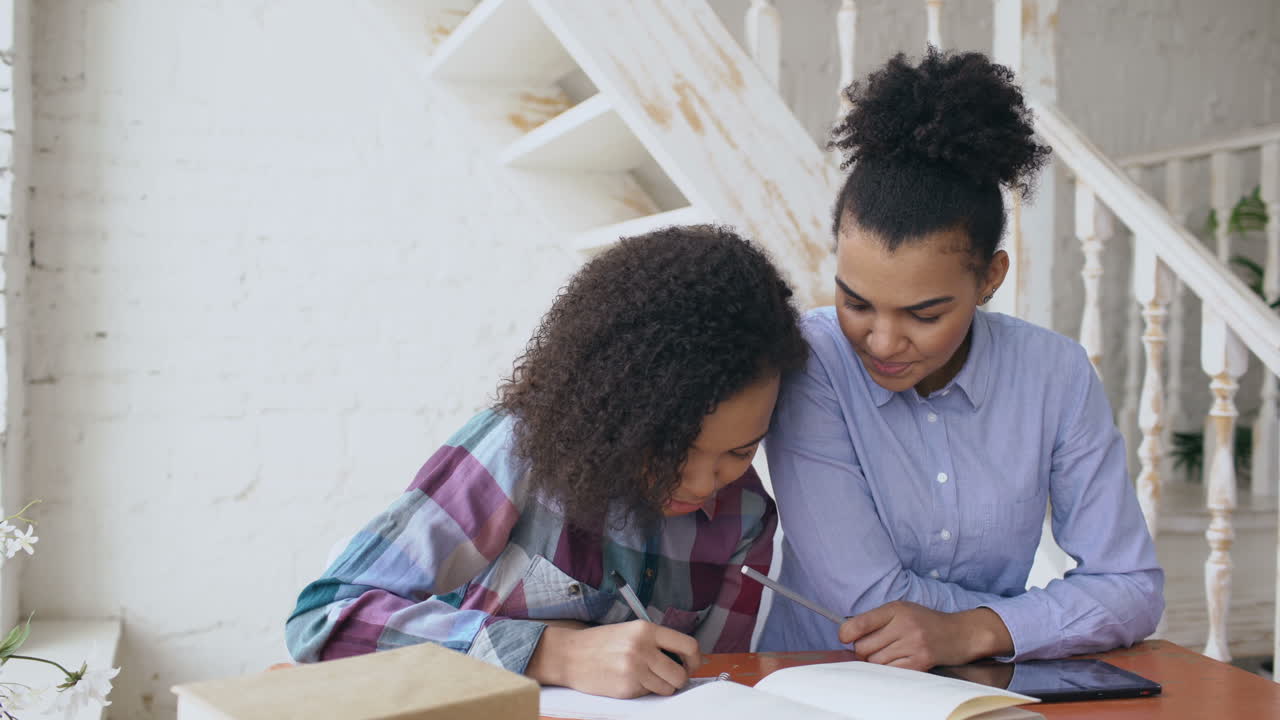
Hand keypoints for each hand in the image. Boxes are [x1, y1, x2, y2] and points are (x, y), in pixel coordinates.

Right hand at [526, 620, 704, 697]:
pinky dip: (643, 691)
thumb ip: (657, 642)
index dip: (696, 659)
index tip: (693, 664)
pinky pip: (648, 695)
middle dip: (679, 678)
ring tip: (645, 677)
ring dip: (661, 687)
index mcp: (646, 630)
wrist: (569, 655)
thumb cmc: (601, 643)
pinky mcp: (626, 688)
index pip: (688, 645)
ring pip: (667, 688)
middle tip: (670, 676)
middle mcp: (642, 649)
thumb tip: (689, 658)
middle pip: (680, 673)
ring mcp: (634, 670)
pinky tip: (629, 681)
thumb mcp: (630, 631)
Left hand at [837, 601, 1012, 670]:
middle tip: (875, 647)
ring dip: (877, 662)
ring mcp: (913, 644)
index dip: (846, 633)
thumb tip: (846, 634)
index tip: (844, 637)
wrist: (960, 634)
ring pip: (875, 662)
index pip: (859, 623)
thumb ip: (876, 619)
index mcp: (896, 609)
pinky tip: (899, 661)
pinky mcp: (920, 662)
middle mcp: (904, 625)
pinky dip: (889, 669)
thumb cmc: (925, 622)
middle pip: (863, 648)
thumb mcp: (902, 610)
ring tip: (891, 653)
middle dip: (863, 651)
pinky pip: (890, 671)